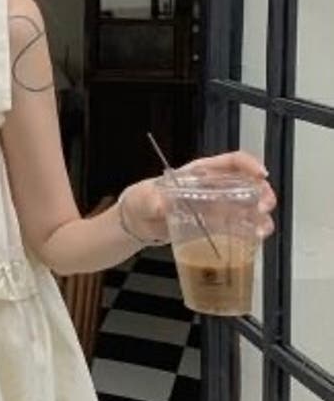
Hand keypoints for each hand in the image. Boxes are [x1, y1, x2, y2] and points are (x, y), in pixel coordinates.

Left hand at [124, 150, 277, 243]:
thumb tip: (161, 205)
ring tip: (260, 228)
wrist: (137, 224)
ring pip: (248, 206)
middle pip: (248, 184)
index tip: (260, 174)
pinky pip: (238, 227)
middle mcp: (213, 188)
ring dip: (259, 216)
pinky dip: (249, 232)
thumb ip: (152, 201)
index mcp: (200, 173)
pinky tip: (253, 239)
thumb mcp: (143, 198)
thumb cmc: (141, 201)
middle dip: (262, 193)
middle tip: (263, 206)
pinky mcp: (215, 226)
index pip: (231, 162)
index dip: (249, 164)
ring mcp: (216, 207)